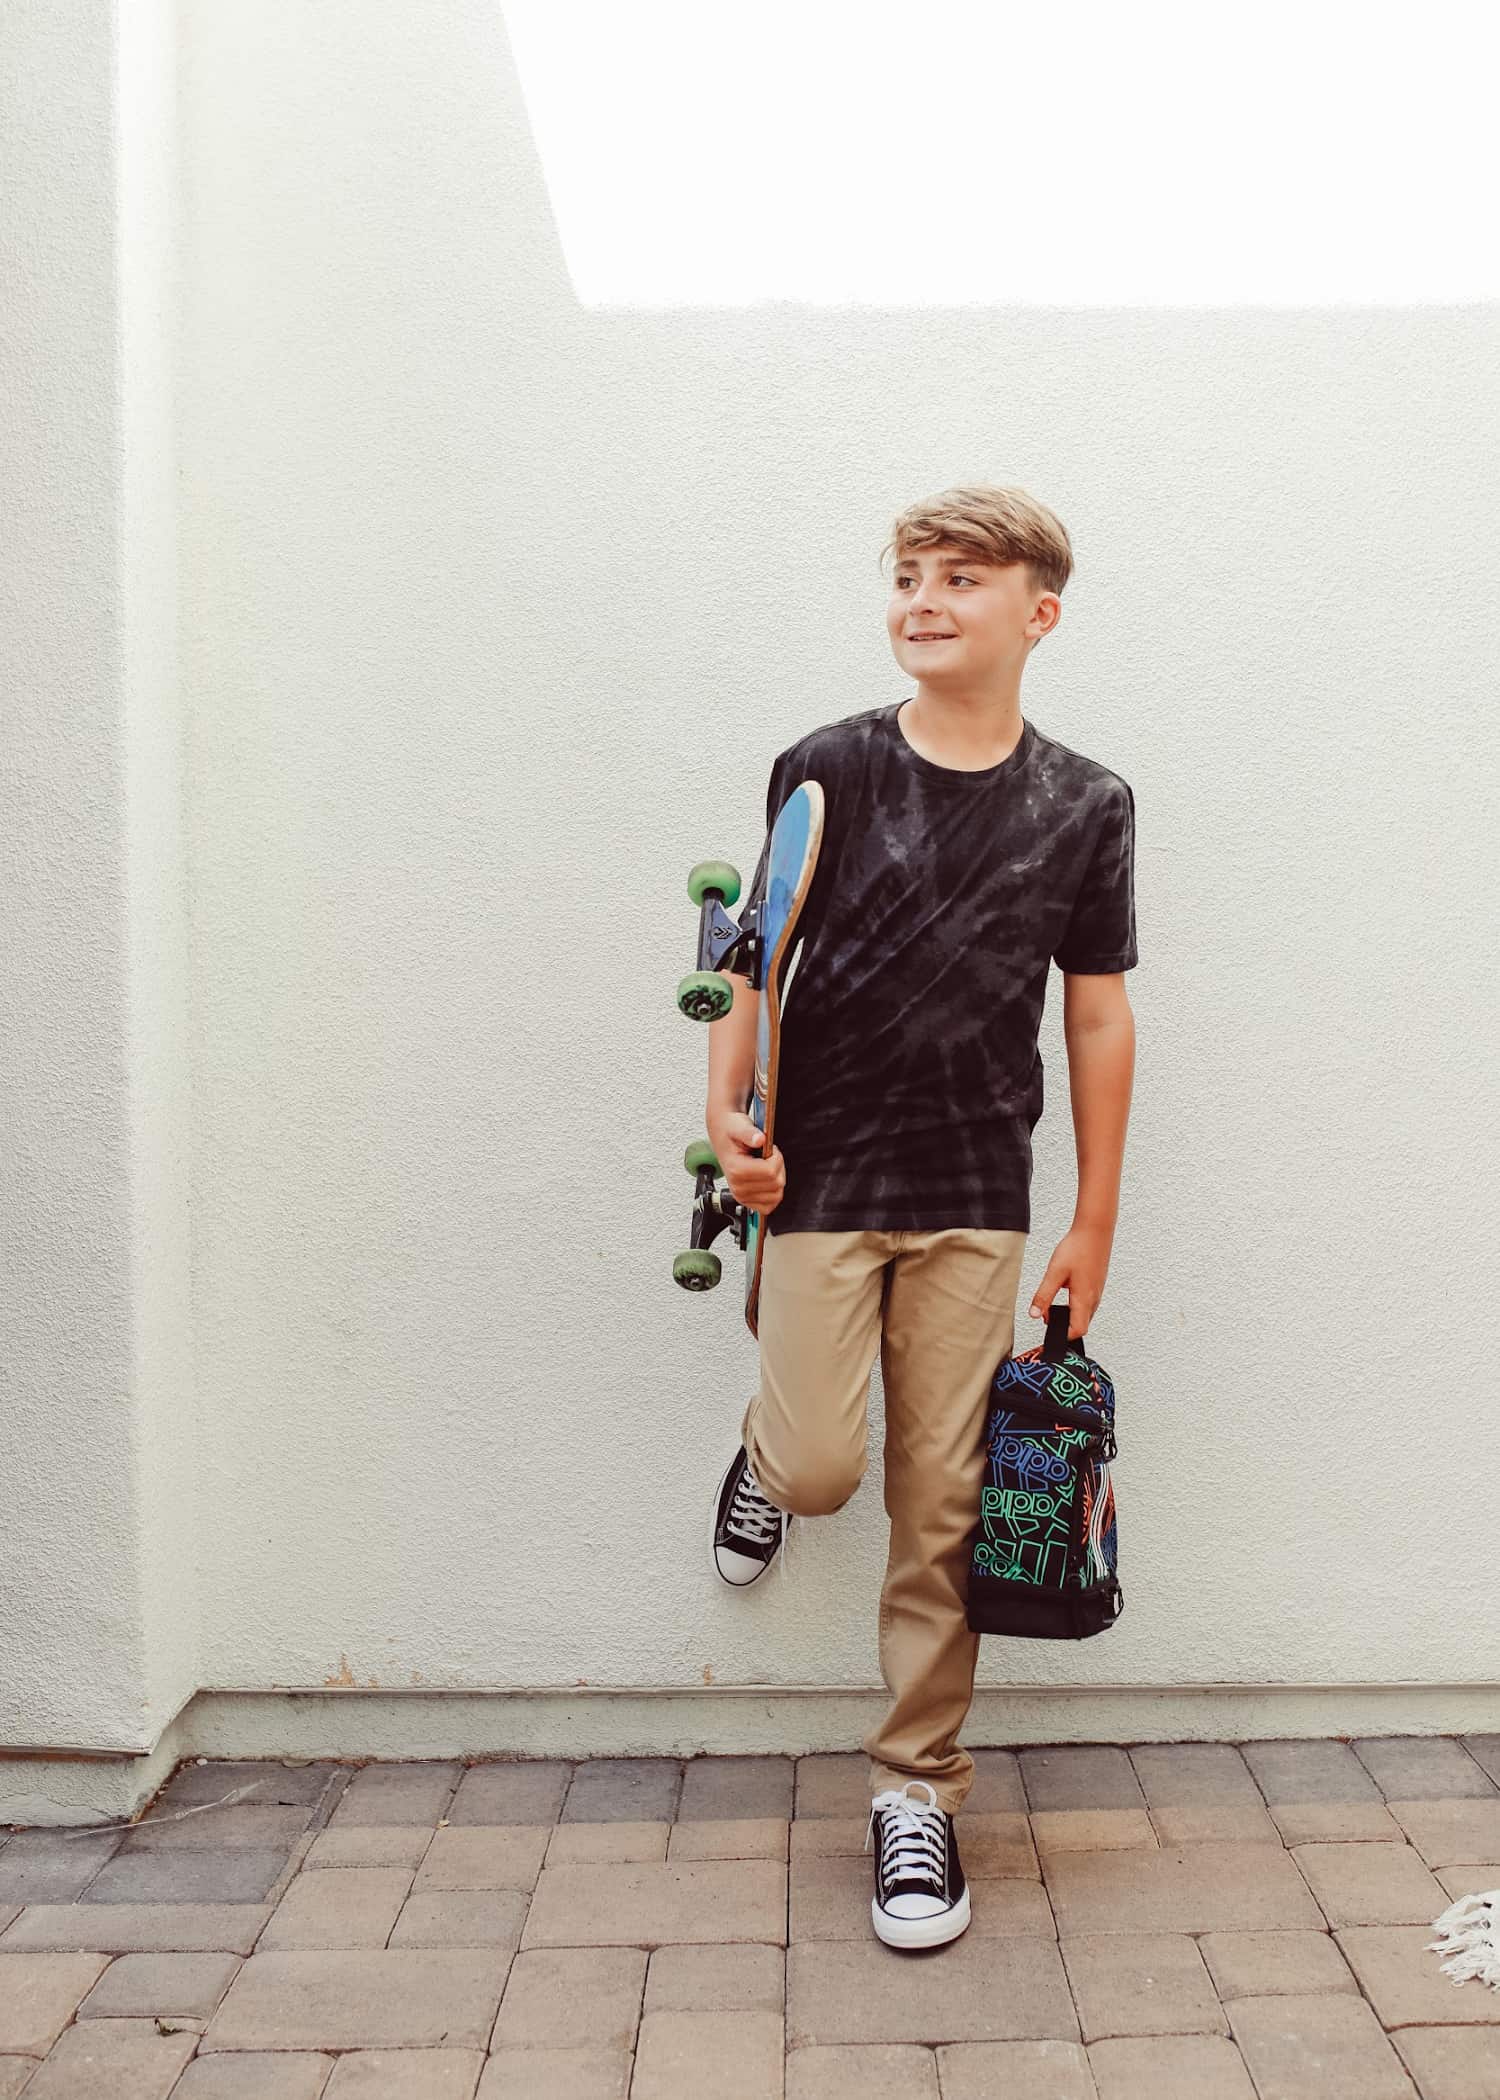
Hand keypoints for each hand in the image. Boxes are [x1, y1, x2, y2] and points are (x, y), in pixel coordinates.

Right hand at [705, 1108, 785, 1214]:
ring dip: (777, 1179)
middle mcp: (738, 1187)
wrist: (722, 1136)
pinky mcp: (747, 1201)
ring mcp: (742, 1196)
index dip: (776, 1157)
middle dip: (778, 1167)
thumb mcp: (739, 1126)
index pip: (770, 1172)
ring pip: (777, 1195)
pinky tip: (767, 1180)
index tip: (769, 1149)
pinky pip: (769, 1205)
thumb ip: (749, 1133)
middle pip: (777, 1183)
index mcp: (736, 1170)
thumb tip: (760, 1139)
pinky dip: (773, 1193)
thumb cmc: (731, 1132)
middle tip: (768, 1156)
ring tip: (767, 1166)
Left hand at [1026, 1221, 1112, 1339]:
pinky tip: (1065, 1288)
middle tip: (1046, 1311)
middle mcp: (1094, 1298)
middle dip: (1063, 1324)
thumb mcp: (1054, 1273)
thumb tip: (1034, 1314)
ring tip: (1053, 1298)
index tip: (1049, 1330)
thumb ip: (1044, 1296)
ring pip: (1084, 1313)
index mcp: (1084, 1299)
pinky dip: (1075, 1303)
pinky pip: (1087, 1302)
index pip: (1078, 1331)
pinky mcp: (1097, 1284)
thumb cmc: (1077, 1248)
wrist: (1095, 1230)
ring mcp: (1097, 1291)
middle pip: (1081, 1324)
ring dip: (1069, 1312)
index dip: (1063, 1335)